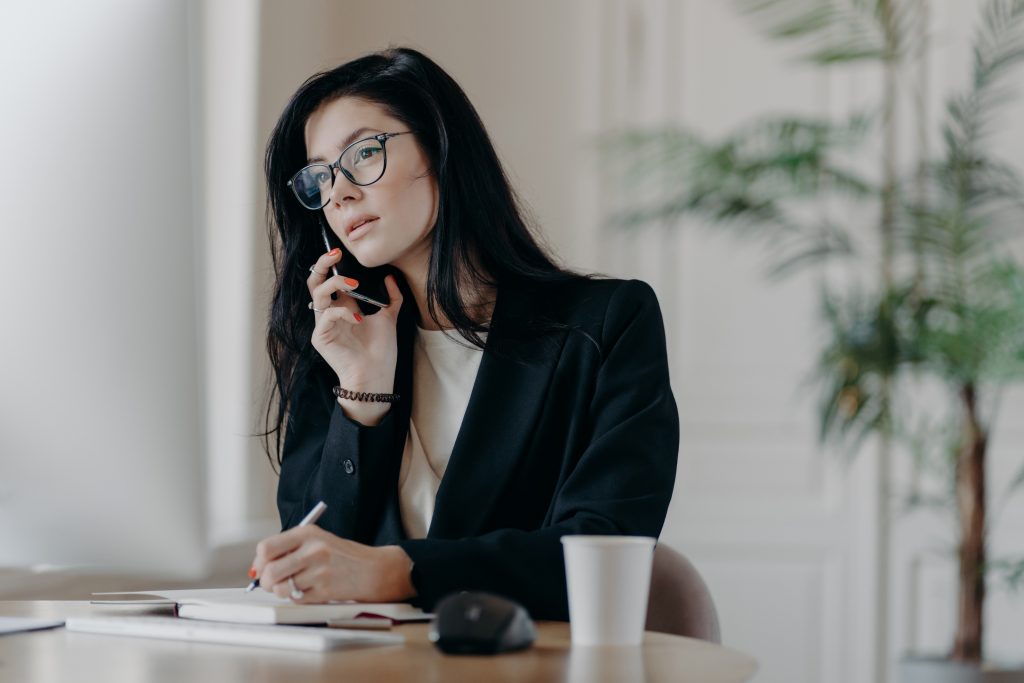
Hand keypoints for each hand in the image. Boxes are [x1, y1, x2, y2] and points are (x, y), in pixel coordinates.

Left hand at [251, 526, 415, 603]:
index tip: (261, 566)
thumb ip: (289, 549)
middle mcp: (313, 550)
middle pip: (270, 570)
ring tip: (293, 585)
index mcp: (308, 533)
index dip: (260, 561)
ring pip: (281, 588)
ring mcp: (319, 571)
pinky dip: (298, 597)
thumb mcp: (317, 540)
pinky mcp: (325, 591)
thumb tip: (258, 568)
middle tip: (270, 583)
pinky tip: (310, 589)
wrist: (373, 569)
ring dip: (282, 590)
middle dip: (265, 581)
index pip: (267, 547)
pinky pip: (296, 598)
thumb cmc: (341, 555)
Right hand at [307, 249, 403, 423]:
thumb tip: (390, 276)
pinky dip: (343, 313)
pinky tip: (359, 319)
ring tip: (354, 284)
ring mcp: (323, 324)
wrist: (376, 376)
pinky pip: (326, 316)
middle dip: (322, 264)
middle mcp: (330, 313)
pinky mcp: (320, 337)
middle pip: (315, 281)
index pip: (330, 279)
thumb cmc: (380, 352)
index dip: (332, 264)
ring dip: (335, 284)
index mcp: (343, 306)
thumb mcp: (389, 319)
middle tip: (336, 254)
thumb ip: (391, 298)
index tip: (342, 251)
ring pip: (317, 294)